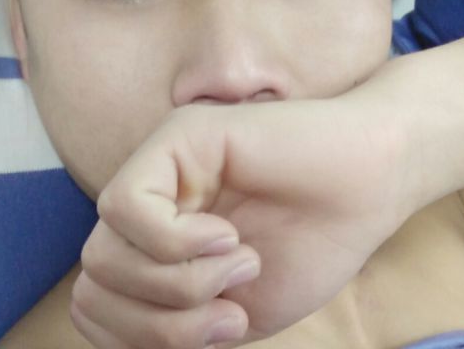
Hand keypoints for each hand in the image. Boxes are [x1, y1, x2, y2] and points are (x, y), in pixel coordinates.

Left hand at [70, 97, 410, 348]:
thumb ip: (167, 326)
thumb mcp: (229, 313)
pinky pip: (129, 207)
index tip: (221, 330)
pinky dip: (177, 244)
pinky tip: (228, 236)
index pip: (95, 304)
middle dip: (161, 323)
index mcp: (155, 243)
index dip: (139, 339)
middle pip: (94, 282)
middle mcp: (150, 202)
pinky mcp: (177, 135)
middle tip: (230, 310)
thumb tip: (111, 333)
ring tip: (243, 263)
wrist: (369, 184)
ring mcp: (160, 166)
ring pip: (104, 251)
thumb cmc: (310, 245)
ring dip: (179, 285)